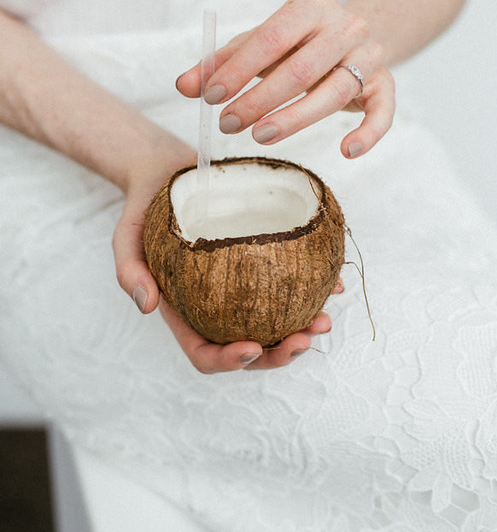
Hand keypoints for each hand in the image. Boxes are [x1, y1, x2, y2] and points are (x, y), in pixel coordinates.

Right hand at [112, 129, 339, 372]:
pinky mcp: (261, 261)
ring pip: (275, 322)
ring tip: (324, 321)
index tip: (250, 348)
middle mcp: (217, 307)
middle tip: (304, 339)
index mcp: (185, 313)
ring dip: (302, 330)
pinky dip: (313, 289)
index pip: (205, 352)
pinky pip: (290, 282)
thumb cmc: (145, 207)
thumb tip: (147, 307)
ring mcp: (241, 287)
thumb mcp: (126, 237)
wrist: (166, 171)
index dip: (228, 360)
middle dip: (278, 353)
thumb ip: (129, 271)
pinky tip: (334, 285)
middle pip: (250, 346)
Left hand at [176, 0, 394, 157]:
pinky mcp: (386, 83)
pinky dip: (368, 133)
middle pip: (302, 68)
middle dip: (260, 100)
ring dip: (295, 119)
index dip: (239, 70)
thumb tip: (183, 86)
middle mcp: (346, 25)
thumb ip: (222, 62)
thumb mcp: (261, 41)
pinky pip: (383, 111)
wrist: (364, 29)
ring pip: (335, 92)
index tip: (211, 96)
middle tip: (229, 124)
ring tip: (260, 137)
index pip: (271, 37)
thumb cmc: (300, 40)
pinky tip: (346, 151)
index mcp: (312, 4)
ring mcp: (369, 55)